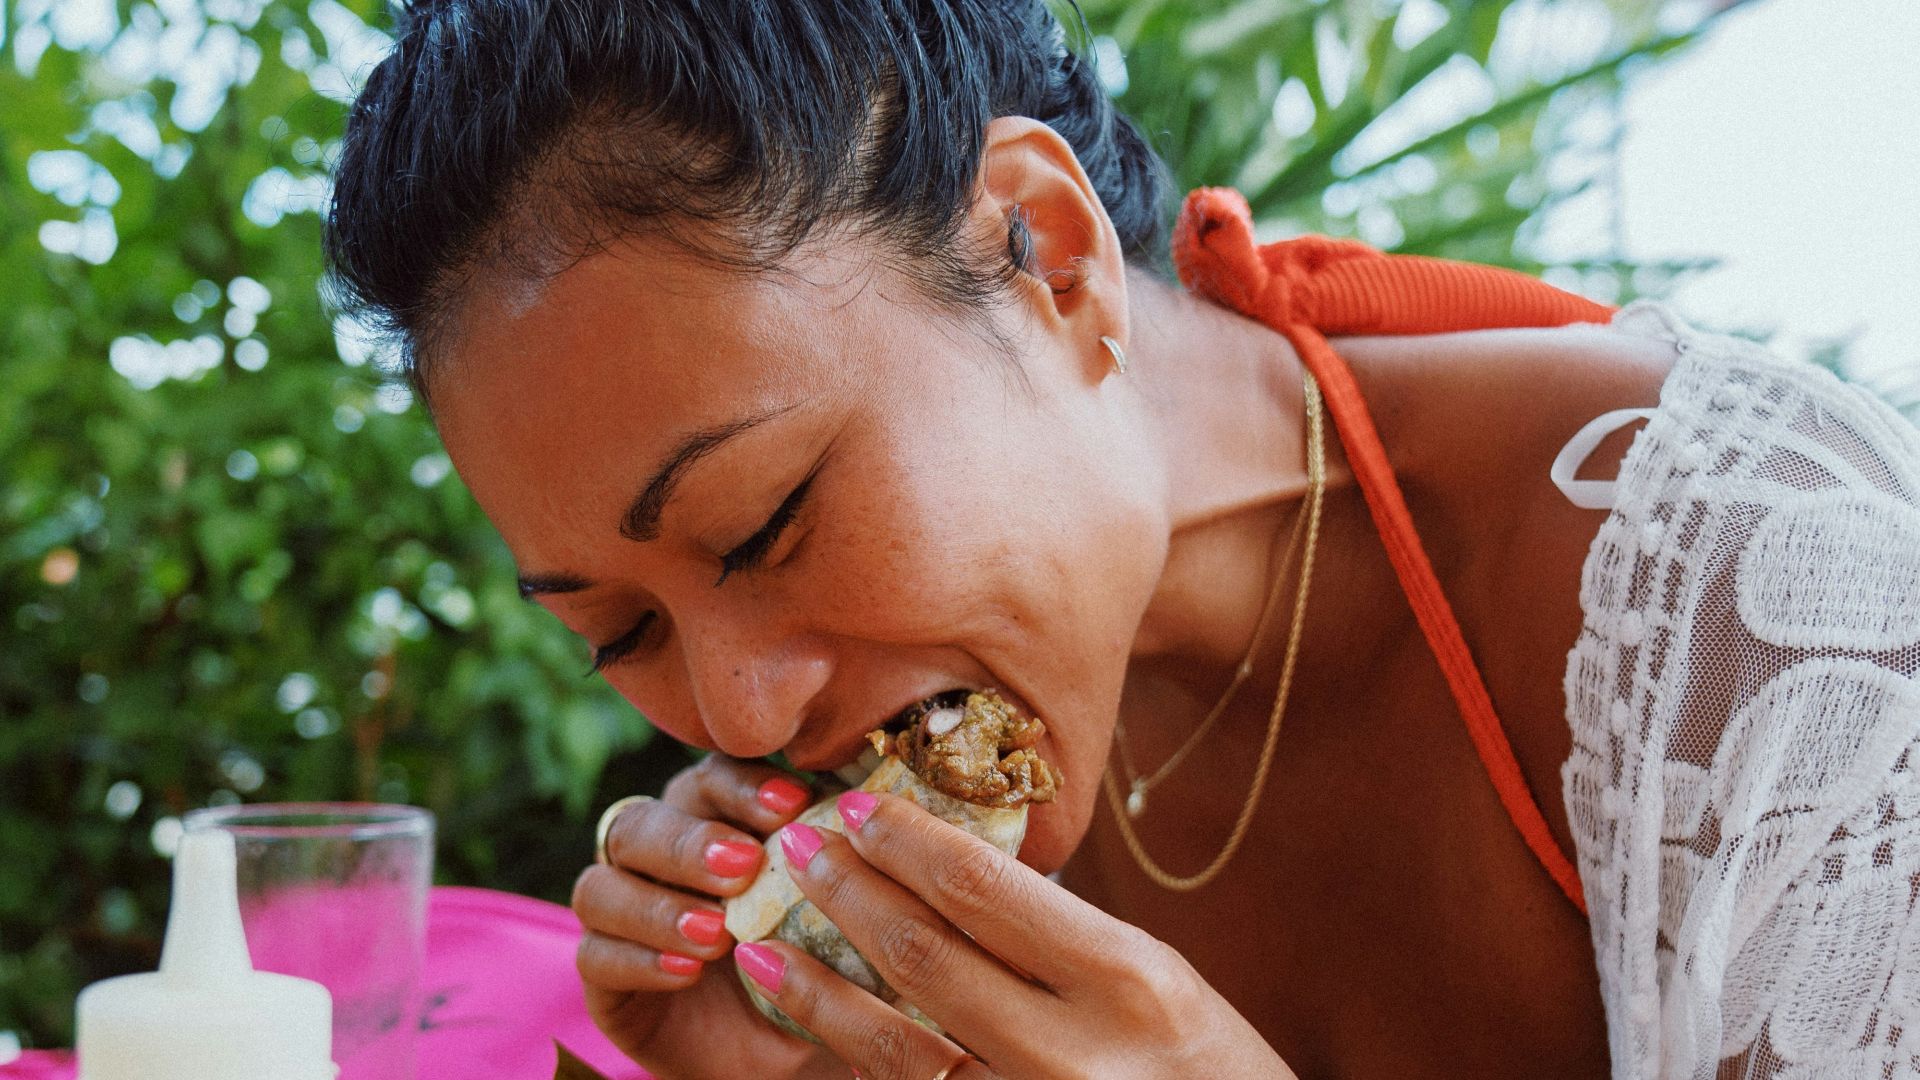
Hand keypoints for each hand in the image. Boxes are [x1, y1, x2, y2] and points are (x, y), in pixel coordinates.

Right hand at [572, 755, 843, 1078]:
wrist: (789, 1046)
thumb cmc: (817, 962)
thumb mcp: (834, 912)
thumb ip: (836, 862)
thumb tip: (878, 811)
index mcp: (711, 821)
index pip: (710, 779)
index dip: (744, 786)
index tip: (792, 803)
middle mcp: (654, 858)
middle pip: (643, 823)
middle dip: (693, 842)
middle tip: (745, 866)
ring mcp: (619, 915)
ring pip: (602, 887)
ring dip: (659, 906)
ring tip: (717, 932)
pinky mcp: (602, 976)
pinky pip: (594, 957)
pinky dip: (640, 959)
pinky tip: (688, 972)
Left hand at [734, 792, 1295, 1079]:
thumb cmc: (1210, 1069)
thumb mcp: (1163, 983)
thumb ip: (1064, 938)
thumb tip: (950, 875)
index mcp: (1126, 978)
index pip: (986, 887)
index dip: (905, 840)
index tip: (858, 807)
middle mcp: (1075, 1052)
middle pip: (925, 954)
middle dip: (847, 894)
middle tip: (799, 851)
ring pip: (893, 1043)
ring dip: (816, 988)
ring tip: (760, 944)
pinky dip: (855, 1064)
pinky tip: (816, 1032)